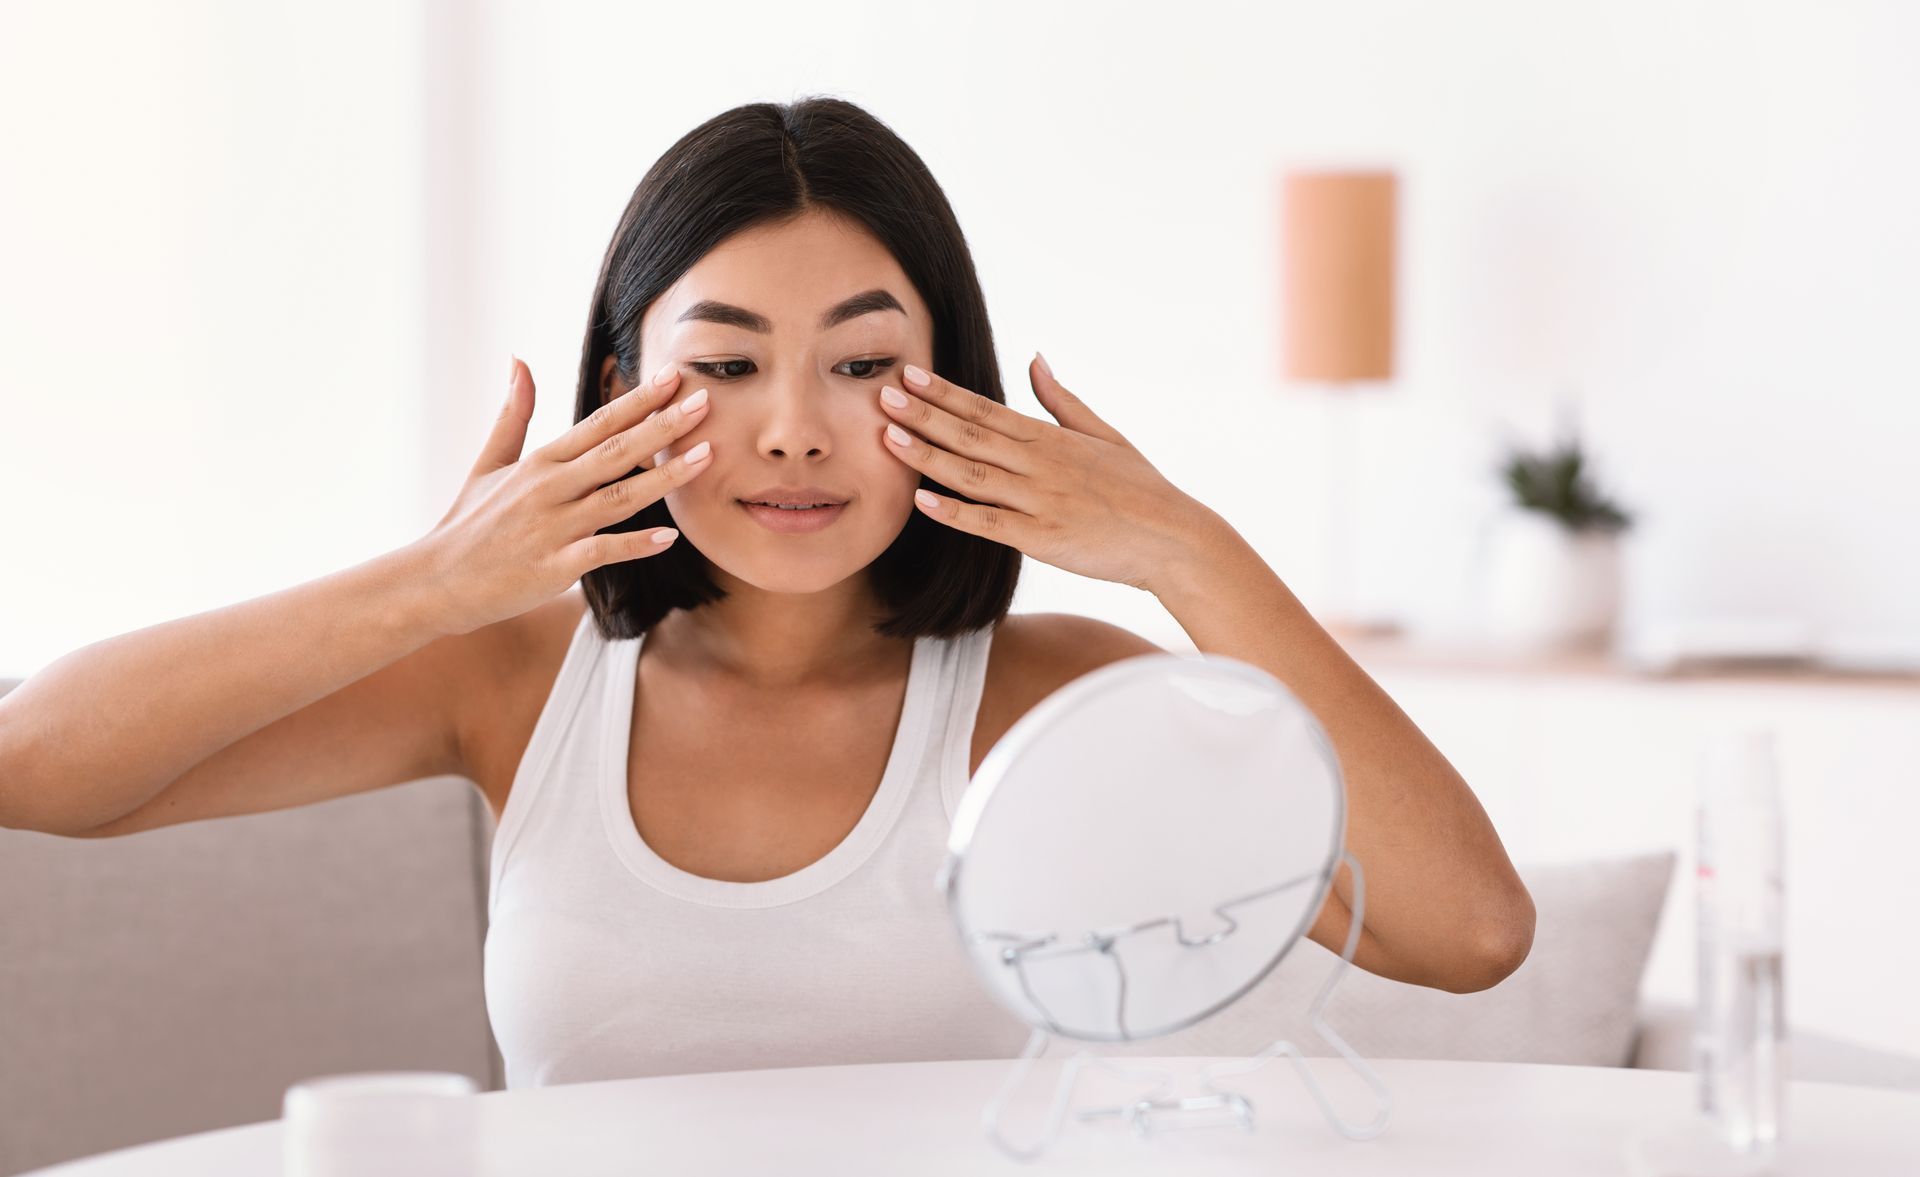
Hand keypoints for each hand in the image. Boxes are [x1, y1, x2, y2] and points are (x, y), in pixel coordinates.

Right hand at [413, 357, 713, 635]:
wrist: (437, 581)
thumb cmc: (468, 523)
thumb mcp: (489, 462)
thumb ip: (514, 414)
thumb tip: (520, 361)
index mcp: (540, 462)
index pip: (598, 424)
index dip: (638, 400)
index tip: (674, 376)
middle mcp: (549, 488)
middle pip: (616, 452)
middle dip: (663, 426)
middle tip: (706, 401)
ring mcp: (552, 527)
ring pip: (619, 497)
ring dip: (665, 477)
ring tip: (706, 456)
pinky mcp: (554, 567)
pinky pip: (602, 552)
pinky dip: (635, 544)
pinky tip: (669, 537)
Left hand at [878, 353, 1220, 593]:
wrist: (1172, 538)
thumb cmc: (1139, 488)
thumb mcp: (1104, 433)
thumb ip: (1061, 400)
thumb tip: (1035, 358)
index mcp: (1051, 438)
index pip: (986, 409)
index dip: (944, 392)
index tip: (909, 373)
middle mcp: (1041, 464)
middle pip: (971, 434)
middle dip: (923, 414)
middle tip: (880, 394)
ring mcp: (1040, 501)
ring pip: (972, 474)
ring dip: (927, 454)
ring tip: (888, 436)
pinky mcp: (1042, 538)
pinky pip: (989, 523)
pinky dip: (954, 511)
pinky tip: (921, 499)